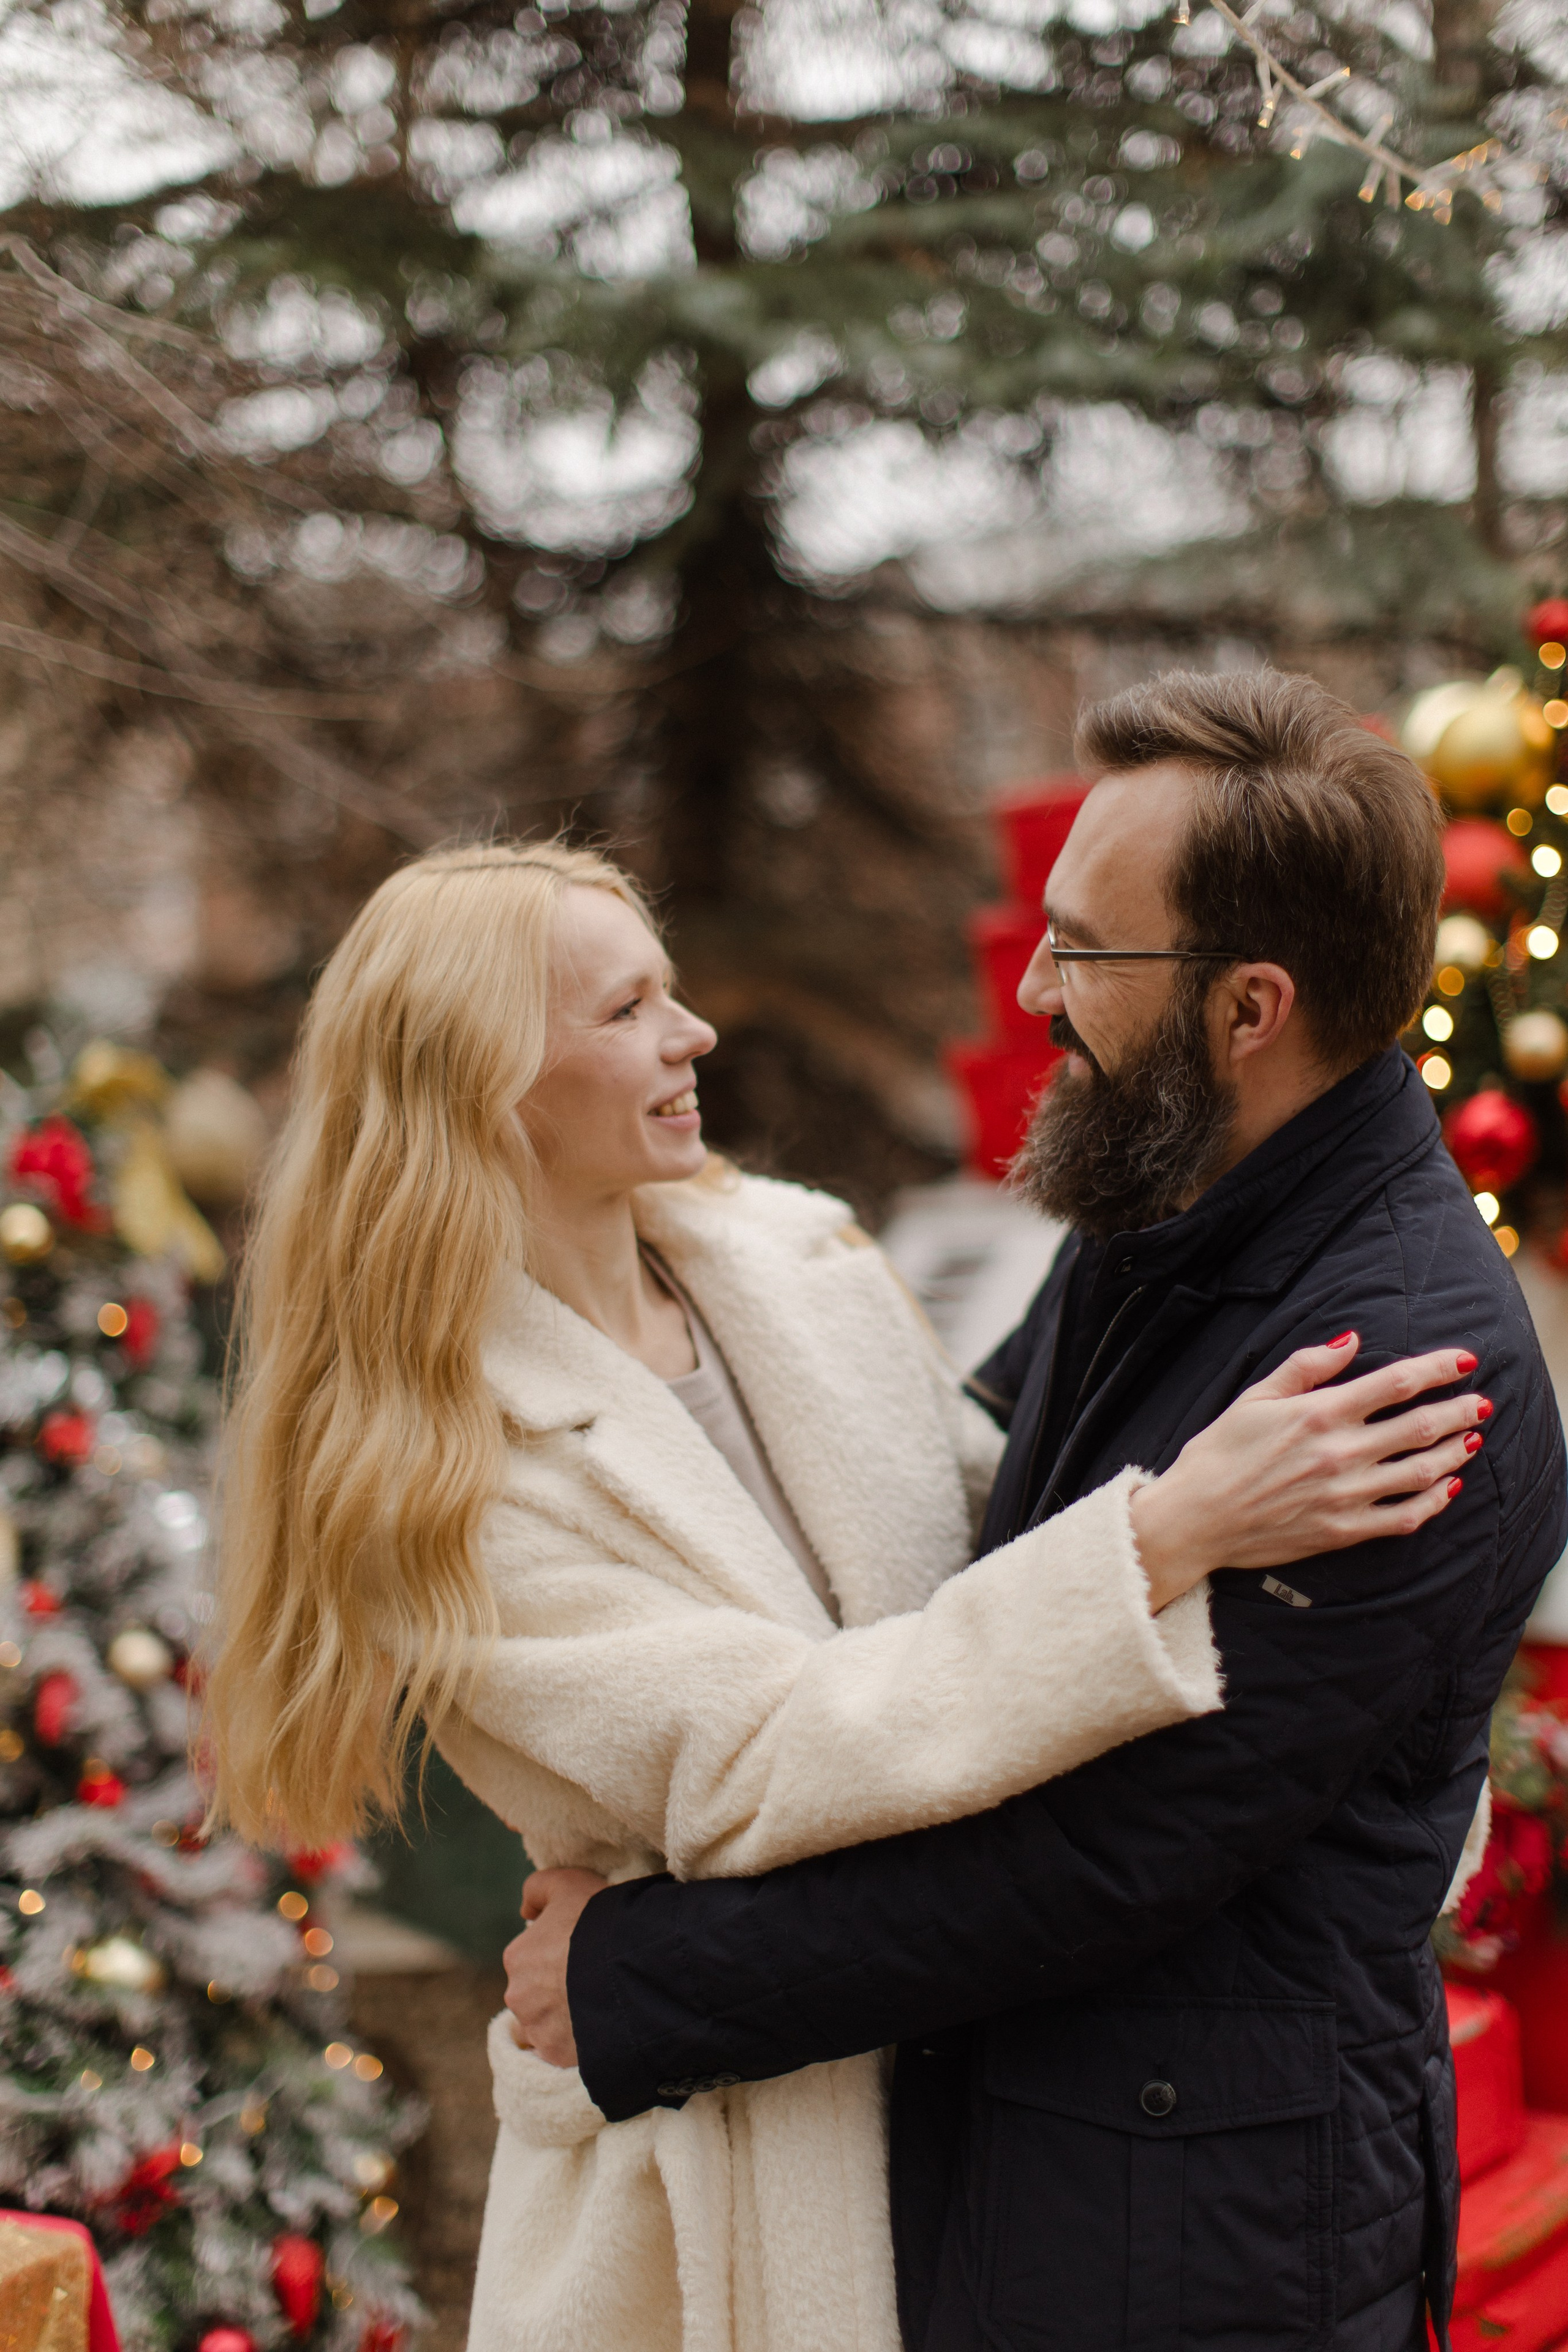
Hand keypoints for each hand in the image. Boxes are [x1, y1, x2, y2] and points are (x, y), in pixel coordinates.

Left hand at [502, 1866, 607, 2066]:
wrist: (627, 1964)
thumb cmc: (597, 1919)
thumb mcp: (567, 1882)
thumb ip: (538, 1889)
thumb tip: (526, 1912)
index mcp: (517, 1957)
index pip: (532, 1960)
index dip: (558, 1955)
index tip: (583, 1953)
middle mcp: (518, 1996)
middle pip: (536, 1995)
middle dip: (557, 1990)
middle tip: (591, 1980)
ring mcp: (537, 2029)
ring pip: (547, 2025)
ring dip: (565, 2018)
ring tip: (599, 2004)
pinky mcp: (558, 2055)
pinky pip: (564, 2050)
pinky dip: (577, 2042)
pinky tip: (600, 2025)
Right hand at [1130, 1335, 1489, 1605]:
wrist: (1196, 1519)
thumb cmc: (1218, 1453)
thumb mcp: (1254, 1398)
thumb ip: (1306, 1367)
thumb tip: (1351, 1340)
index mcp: (1318, 1414)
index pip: (1395, 1384)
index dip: (1436, 1369)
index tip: (1464, 1361)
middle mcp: (1340, 1453)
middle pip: (1420, 1426)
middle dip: (1459, 1410)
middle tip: (1482, 1401)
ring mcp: (1346, 1495)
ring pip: (1421, 1471)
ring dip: (1454, 1452)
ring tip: (1472, 1438)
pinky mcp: (1344, 1531)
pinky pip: (1404, 1517)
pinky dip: (1434, 1501)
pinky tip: (1446, 1487)